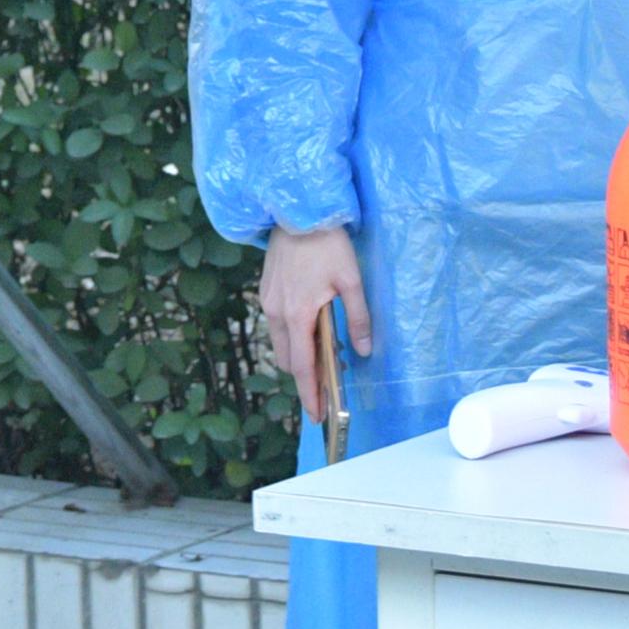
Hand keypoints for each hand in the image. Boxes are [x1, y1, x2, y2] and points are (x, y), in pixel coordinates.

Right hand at [258, 224, 371, 422]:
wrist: (297, 212)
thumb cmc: (328, 244)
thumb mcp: (351, 280)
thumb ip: (358, 318)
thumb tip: (362, 351)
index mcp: (298, 314)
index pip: (302, 367)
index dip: (310, 394)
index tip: (317, 415)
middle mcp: (276, 313)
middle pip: (288, 360)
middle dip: (306, 376)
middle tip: (331, 379)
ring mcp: (268, 302)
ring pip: (281, 344)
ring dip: (299, 355)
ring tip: (326, 349)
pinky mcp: (266, 291)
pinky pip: (277, 325)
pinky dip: (293, 335)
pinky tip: (312, 325)